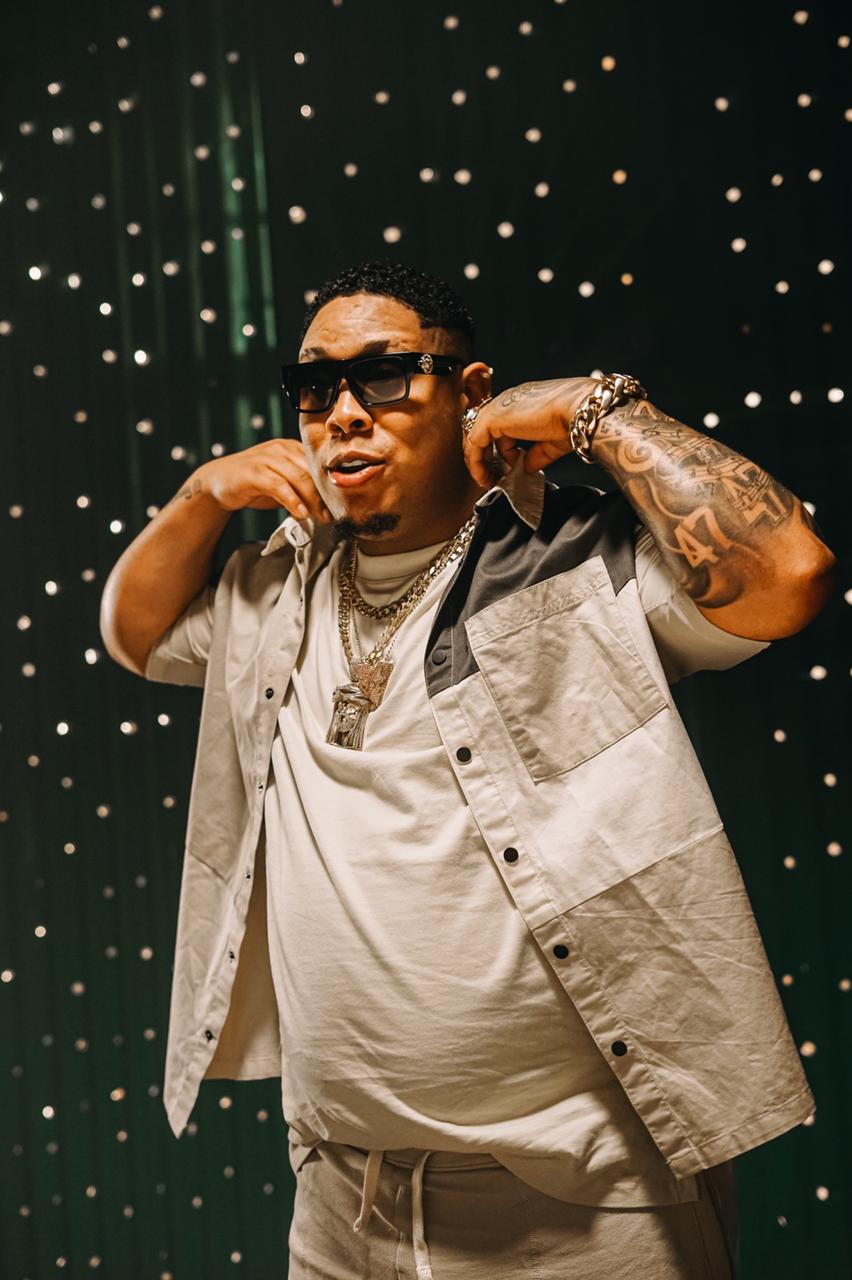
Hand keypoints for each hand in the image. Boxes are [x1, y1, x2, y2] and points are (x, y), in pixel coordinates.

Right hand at [196, 439, 331, 521]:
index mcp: (292, 448)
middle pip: (312, 472)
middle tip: (333, 517)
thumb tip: (327, 509)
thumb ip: (302, 490)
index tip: (340, 506)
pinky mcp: (254, 471)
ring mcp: (267, 458)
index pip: (318, 466)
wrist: (217, 482)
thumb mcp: (283, 485)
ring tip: (321, 518)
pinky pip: (279, 485)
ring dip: (312, 501)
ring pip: (298, 478)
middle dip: (325, 496)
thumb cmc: (254, 485)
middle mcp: (281, 448)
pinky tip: (300, 514)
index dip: (330, 487)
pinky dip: (292, 500)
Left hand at [463, 377, 597, 486]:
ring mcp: (497, 409)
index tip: (506, 469)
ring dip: (479, 462)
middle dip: (486, 458)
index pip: (500, 428)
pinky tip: (483, 477)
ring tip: (486, 481)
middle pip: (484, 433)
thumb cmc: (571, 419)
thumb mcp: (551, 443)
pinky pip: (474, 444)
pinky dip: (475, 463)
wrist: (575, 410)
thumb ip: (536, 456)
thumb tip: (527, 468)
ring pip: (475, 438)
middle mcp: (506, 403)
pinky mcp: (491, 419)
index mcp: (520, 404)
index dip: (501, 451)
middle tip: (491, 478)